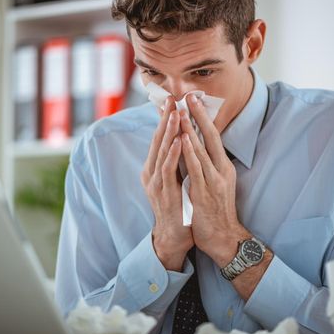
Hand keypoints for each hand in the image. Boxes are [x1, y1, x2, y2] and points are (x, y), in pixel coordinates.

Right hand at [141, 96, 193, 270]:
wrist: (174, 234)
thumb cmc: (179, 205)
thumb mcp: (176, 178)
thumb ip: (176, 160)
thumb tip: (182, 139)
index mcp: (155, 167)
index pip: (160, 138)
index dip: (165, 119)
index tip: (172, 100)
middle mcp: (151, 171)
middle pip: (158, 140)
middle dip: (165, 118)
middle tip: (172, 98)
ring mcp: (155, 181)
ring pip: (161, 151)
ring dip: (168, 131)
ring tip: (175, 113)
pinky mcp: (162, 192)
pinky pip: (167, 169)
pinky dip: (172, 153)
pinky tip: (178, 140)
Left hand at [179, 94, 249, 266]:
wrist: (224, 236)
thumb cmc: (216, 210)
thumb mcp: (216, 183)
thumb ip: (208, 165)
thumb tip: (196, 147)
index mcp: (223, 167)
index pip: (213, 137)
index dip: (203, 118)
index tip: (194, 101)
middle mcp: (221, 170)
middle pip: (210, 137)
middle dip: (198, 116)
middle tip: (189, 96)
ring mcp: (214, 180)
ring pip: (201, 150)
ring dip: (191, 129)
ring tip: (182, 111)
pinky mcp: (205, 192)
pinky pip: (196, 168)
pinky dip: (189, 152)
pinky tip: (183, 139)